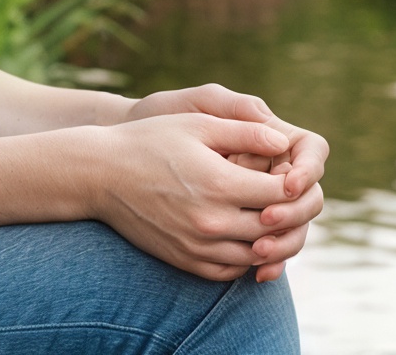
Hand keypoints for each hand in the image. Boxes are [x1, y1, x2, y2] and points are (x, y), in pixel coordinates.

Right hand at [122, 85, 329, 281]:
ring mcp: (198, 246)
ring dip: (272, 239)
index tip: (292, 173)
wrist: (100, 174)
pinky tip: (246, 238)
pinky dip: (246, 258)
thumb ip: (244, 131)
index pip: (281, 193)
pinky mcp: (186, 261)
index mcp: (220, 184)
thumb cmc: (150, 141)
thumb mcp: (197, 124)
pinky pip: (230, 271)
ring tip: (272, 218)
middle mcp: (212, 221)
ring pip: (257, 254)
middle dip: (290, 213)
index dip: (295, 183)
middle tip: (292, 199)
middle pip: (274, 227)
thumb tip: (283, 141)